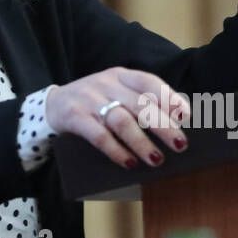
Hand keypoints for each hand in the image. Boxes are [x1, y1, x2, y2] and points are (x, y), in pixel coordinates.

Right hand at [44, 67, 190, 168]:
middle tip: (180, 145)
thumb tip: (174, 124)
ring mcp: (89, 99)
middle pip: (139, 104)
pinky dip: (116, 151)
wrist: (51, 105)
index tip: (186, 115)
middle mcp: (106, 84)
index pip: (148, 81)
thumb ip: (138, 102)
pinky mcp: (74, 117)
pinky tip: (128, 162)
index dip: (168, 97)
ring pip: (121, 120)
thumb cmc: (94, 103)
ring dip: (141, 142)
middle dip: (163, 126)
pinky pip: (99, 136)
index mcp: (120, 75)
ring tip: (156, 160)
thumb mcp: (114, 92)